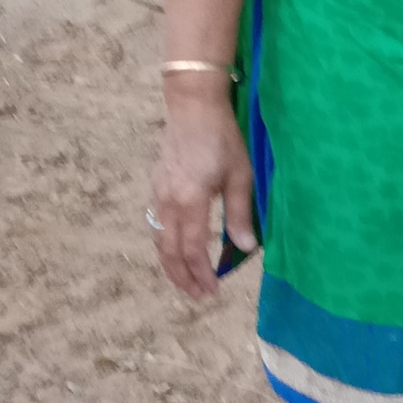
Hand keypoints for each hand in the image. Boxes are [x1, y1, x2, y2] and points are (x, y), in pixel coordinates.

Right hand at [149, 81, 256, 302]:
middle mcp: (168, 201)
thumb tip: (246, 248)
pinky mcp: (157, 186)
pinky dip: (166, 244)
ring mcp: (158, 193)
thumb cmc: (222, 138)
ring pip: (159, 240)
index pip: (193, 249)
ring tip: (186, 280)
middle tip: (197, 296)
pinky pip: (157, 225)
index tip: (212, 290)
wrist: (192, 106)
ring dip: (171, 264)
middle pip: (170, 251)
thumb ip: (240, 214)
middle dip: (182, 277)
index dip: (202, 273)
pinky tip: (178, 249)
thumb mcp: (240, 175)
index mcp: (191, 201)